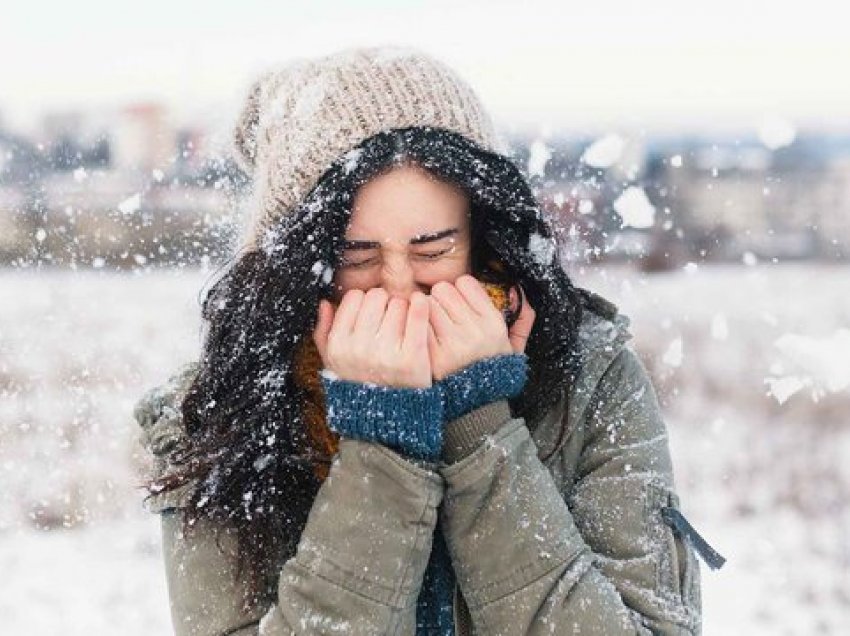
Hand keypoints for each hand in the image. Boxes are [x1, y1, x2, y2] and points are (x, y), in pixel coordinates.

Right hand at [312, 287, 431, 387]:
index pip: (354, 297)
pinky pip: (418, 312)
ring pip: (398, 302)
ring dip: (404, 308)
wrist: (393, 416)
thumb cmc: (363, 382)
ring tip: (404, 324)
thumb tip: (325, 302)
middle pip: (377, 296)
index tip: (374, 313)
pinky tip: (421, 306)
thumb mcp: (334, 363)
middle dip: (385, 303)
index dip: (366, 302)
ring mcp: (386, 353)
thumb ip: (323, 333)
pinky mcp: (413, 356)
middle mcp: (359, 349)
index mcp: (338, 345)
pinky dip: (421, 304)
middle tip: (391, 318)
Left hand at [427, 274, 535, 381]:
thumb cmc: (496, 372)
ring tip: (435, 324)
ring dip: (428, 311)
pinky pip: (419, 326)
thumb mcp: (515, 347)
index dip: (460, 289)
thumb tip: (515, 289)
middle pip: (442, 289)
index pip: (465, 282)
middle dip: (441, 298)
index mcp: (493, 323)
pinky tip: (427, 336)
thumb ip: (522, 318)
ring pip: (427, 305)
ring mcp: (453, 344)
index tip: (460, 301)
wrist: (479, 405)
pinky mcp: (434, 356)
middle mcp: (474, 331)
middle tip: (444, 312)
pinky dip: (420, 327)